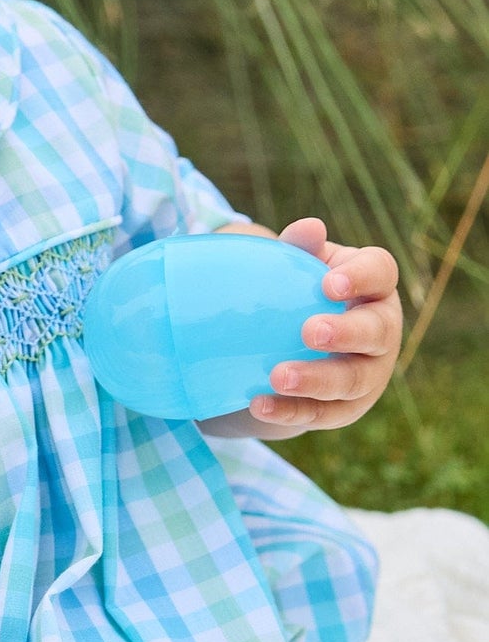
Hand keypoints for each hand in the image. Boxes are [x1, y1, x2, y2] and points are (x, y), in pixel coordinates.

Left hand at [233, 217, 401, 433]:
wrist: (288, 345)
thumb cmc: (296, 291)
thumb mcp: (294, 266)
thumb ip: (298, 248)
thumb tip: (309, 227)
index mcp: (373, 284)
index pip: (381, 272)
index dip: (362, 277)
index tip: (330, 284)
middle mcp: (382, 327)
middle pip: (377, 332)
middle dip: (346, 333)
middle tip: (310, 332)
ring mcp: (370, 371)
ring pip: (352, 380)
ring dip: (316, 380)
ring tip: (278, 376)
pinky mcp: (347, 408)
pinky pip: (322, 414)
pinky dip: (291, 411)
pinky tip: (259, 404)